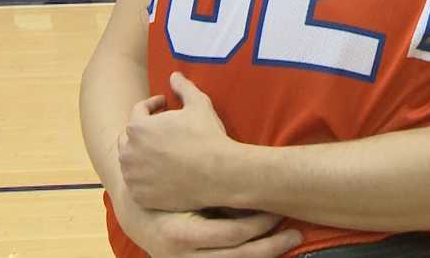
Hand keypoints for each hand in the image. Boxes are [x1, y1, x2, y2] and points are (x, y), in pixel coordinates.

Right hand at [111, 183, 301, 257]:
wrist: (133, 209)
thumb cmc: (165, 187)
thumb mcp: (184, 186)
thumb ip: (214, 185)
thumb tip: (256, 178)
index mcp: (178, 235)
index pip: (230, 234)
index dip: (259, 224)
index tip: (280, 212)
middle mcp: (180, 257)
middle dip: (269, 248)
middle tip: (296, 234)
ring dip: (263, 256)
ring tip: (289, 241)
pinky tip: (266, 250)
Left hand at [120, 73, 235, 211]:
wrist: (219, 173)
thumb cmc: (208, 137)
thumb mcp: (199, 105)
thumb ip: (183, 88)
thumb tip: (174, 75)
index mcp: (138, 127)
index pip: (139, 111)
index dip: (153, 105)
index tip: (165, 106)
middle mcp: (128, 152)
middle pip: (129, 137)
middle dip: (144, 132)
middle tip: (163, 131)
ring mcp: (133, 176)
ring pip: (131, 162)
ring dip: (142, 155)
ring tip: (163, 153)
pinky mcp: (140, 196)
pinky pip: (138, 184)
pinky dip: (146, 178)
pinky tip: (164, 173)